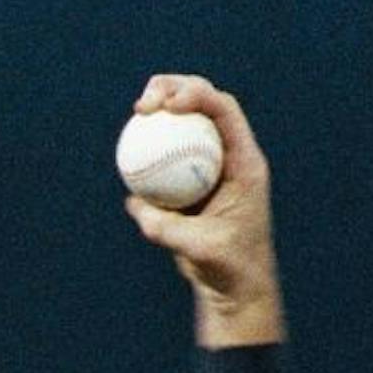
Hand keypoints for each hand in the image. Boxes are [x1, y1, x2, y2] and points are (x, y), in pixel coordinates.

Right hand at [125, 73, 284, 347]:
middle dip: (175, 88)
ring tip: (138, 110)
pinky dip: (150, 145)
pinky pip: (168, 152)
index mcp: (244, 161)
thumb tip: (135, 202)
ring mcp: (209, 164)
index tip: (168, 105)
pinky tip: (128, 145)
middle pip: (205, 104)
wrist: (233, 285)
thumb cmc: (227, 268)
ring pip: (185, 123)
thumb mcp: (201, 250)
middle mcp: (229, 154)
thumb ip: (169, 228)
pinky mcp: (190, 179)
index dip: (197, 95)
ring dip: (161, 109)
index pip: (225, 113)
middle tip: (145, 102)